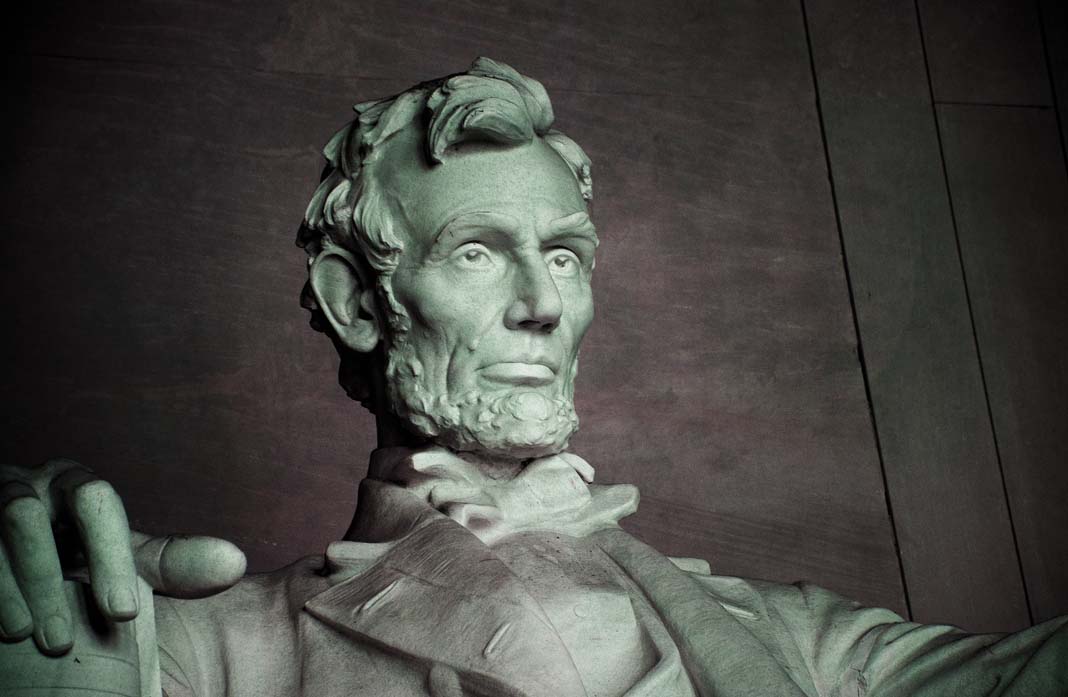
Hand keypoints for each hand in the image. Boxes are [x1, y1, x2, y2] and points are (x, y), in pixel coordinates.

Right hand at [0, 458, 245, 655]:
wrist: (9, 558)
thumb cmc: (75, 552)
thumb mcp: (124, 557)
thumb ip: (173, 563)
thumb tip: (236, 563)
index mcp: (77, 488)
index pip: (96, 502)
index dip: (110, 556)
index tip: (123, 613)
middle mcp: (30, 486)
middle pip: (29, 514)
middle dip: (45, 577)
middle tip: (62, 641)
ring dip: (10, 586)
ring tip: (26, 636)